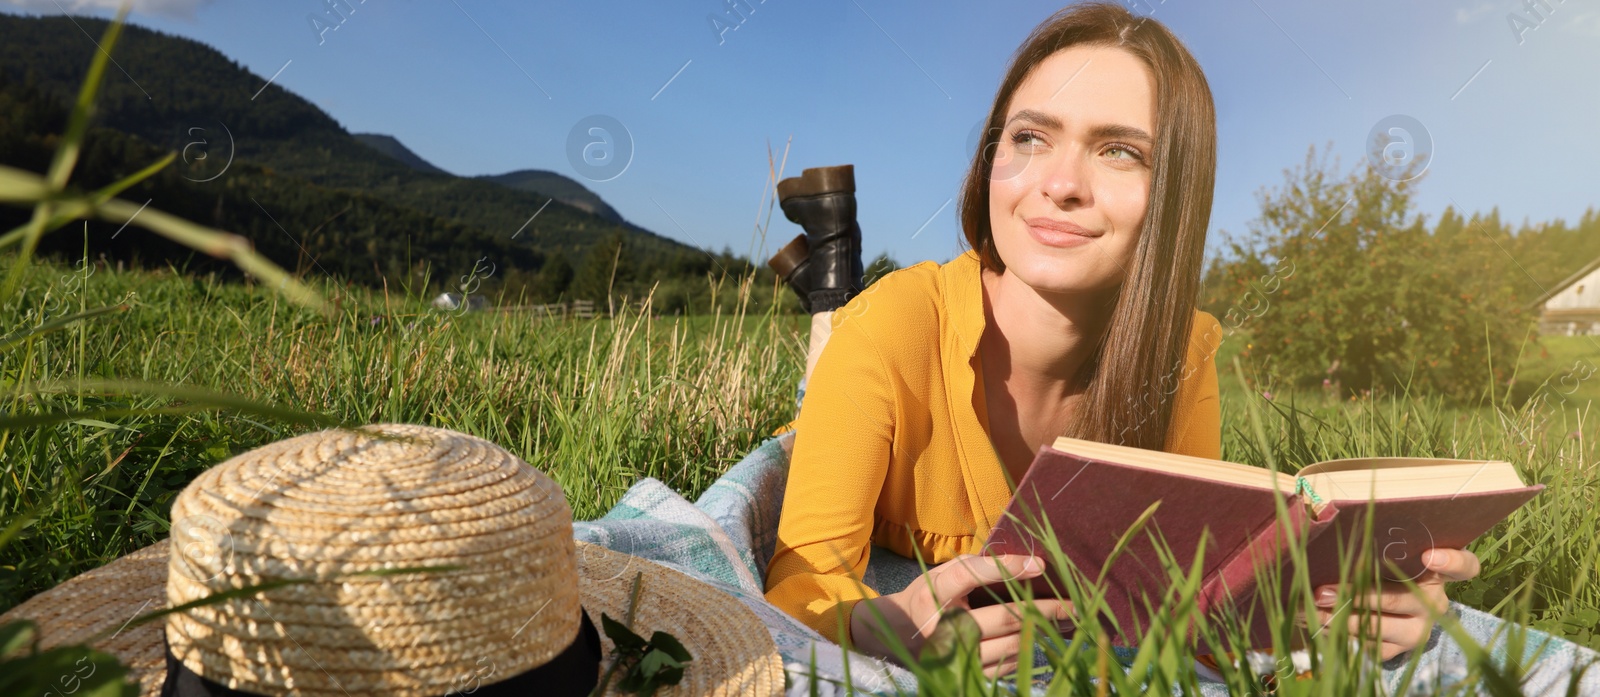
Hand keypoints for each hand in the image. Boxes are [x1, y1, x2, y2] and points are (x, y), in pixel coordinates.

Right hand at [849, 554, 1073, 677]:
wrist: (899, 635)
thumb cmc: (928, 597)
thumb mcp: (942, 574)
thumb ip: (978, 565)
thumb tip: (1030, 565)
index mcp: (934, 595)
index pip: (971, 575)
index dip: (1007, 568)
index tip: (1040, 564)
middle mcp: (944, 629)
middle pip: (1005, 617)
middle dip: (1047, 609)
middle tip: (1076, 604)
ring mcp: (957, 657)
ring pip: (1013, 644)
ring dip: (1045, 632)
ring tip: (1070, 622)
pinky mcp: (967, 674)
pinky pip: (1008, 662)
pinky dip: (1030, 649)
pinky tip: (1047, 638)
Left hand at [1313, 548, 1479, 660]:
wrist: (1385, 612)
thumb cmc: (1382, 568)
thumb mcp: (1386, 553)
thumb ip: (1376, 540)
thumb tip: (1328, 514)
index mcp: (1438, 574)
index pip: (1465, 566)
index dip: (1451, 561)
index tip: (1429, 555)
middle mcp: (1434, 604)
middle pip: (1400, 599)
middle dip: (1357, 595)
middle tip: (1323, 589)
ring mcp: (1418, 631)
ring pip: (1379, 626)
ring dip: (1341, 616)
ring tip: (1313, 606)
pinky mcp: (1400, 651)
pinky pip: (1369, 645)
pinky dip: (1339, 633)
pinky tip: (1317, 621)